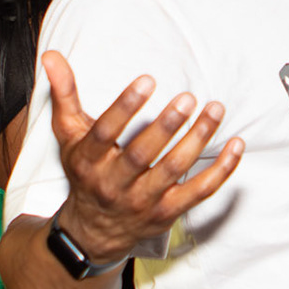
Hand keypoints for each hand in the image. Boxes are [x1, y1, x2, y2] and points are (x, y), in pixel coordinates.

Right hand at [44, 51, 243, 267]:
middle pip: (143, 155)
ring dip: (198, 140)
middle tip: (188, 97)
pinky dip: (221, 171)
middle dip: (167, 126)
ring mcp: (143, 201)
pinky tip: (236, 145)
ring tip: (215, 110)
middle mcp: (114, 184)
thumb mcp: (68, 136)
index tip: (147, 80)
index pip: (106, 132)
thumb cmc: (85, 173)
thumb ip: (64, 95)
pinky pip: (200, 192)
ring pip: (174, 171)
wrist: (93, 232)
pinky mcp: (168, 212)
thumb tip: (52, 56)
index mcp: (89, 161)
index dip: (125, 107)